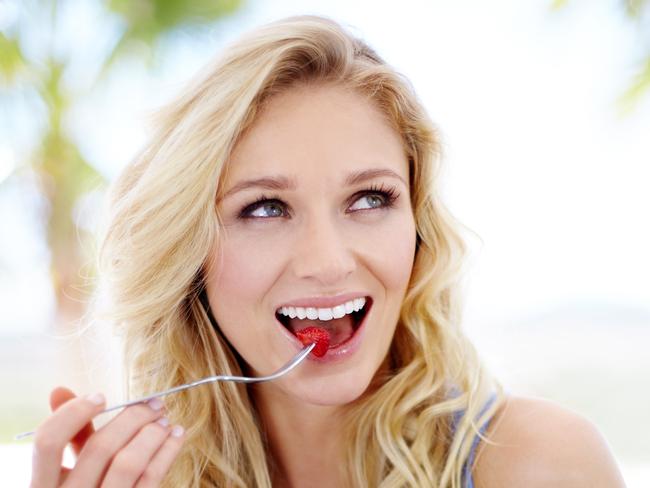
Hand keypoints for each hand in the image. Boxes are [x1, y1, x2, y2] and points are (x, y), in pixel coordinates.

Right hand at [30, 386, 184, 486]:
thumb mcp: (69, 472)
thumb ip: (69, 435)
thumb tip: (59, 390)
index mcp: (44, 487)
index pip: (49, 442)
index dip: (74, 413)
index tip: (101, 396)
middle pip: (100, 447)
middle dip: (132, 417)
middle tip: (153, 403)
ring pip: (128, 463)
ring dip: (152, 433)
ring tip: (164, 419)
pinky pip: (150, 479)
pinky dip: (167, 452)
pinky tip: (176, 436)